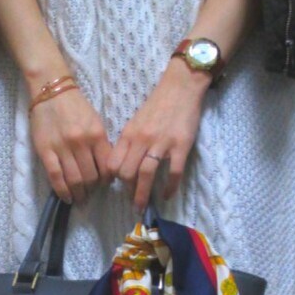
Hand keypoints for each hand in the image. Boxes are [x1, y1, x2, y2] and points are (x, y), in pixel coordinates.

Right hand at [28, 85, 112, 205]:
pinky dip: (62, 191)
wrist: (52, 91)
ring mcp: (62, 148)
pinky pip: (55, 177)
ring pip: (74, 180)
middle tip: (90, 193)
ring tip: (80, 197)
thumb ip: (101, 144)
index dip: (107, 180)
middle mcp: (81, 143)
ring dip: (79, 193)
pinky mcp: (45, 151)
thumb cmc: (76, 106)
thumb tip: (105, 168)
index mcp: (96, 135)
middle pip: (90, 176)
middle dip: (92, 189)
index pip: (106, 166)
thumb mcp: (96, 121)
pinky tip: (67, 198)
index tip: (104, 184)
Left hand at [106, 60, 210, 213]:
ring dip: (143, 194)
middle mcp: (141, 140)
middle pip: (127, 172)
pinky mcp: (180, 146)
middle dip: (128, 190)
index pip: (114, 163)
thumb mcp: (135, 122)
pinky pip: (174, 172)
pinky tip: (167, 194)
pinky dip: (170, 187)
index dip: (114, 178)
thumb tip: (122, 165)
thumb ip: (129, 142)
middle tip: (132, 200)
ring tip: (143, 206)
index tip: (120, 186)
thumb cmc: (157, 105)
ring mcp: (161, 143)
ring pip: (146, 175)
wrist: (180, 88)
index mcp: (129, 134)